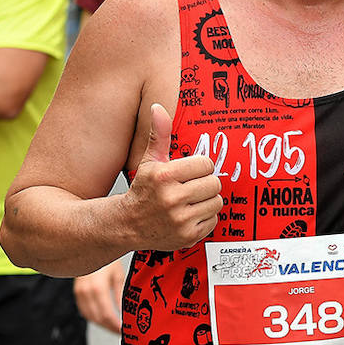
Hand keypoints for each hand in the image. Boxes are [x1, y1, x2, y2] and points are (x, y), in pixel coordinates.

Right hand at [74, 260, 125, 332]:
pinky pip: (83, 310)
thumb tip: (125, 312)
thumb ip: (121, 295)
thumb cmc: (108, 257)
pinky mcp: (77, 291)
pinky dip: (93, 316)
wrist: (90, 246)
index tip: (123, 331)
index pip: (106, 315)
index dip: (115, 326)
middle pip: (97, 318)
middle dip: (109, 327)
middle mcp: (85, 292)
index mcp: (98, 288)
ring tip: (113, 326)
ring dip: (101, 323)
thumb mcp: (118, 275)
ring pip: (89, 316)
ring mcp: (79, 292)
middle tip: (120, 331)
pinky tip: (102, 318)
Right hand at [120, 103, 221, 250]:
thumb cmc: (142, 190)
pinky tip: (189, 215)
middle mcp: (172, 199)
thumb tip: (158, 108)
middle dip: (204, 183)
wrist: (127, 225)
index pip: (206, 164)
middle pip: (214, 183)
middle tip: (191, 187)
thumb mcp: (149, 161)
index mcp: (164, 177)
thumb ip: (159, 135)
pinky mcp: (187, 236)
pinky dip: (205, 218)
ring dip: (207, 200)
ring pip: (216, 202)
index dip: (200, 167)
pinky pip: (214, 220)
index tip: (190, 172)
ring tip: (190, 201)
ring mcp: (180, 220)